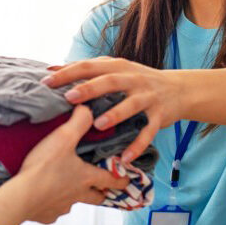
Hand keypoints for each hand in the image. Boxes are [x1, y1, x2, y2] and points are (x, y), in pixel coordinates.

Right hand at [13, 106, 130, 223]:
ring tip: (63, 188)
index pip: (112, 180)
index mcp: (86, 177)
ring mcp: (61, 208)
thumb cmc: (44, 168)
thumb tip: (87, 109)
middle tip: (100, 188)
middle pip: (96, 198)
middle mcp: (77, 195)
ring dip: (72, 197)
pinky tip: (42, 197)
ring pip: (73, 204)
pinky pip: (52, 211)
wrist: (21, 196)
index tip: (127, 180)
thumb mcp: (63, 138)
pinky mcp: (46, 215)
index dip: (121, 179)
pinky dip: (50, 204)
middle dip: (100, 193)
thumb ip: (78, 122)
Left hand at [43, 57, 183, 162]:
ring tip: (98, 125)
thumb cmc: (137, 80)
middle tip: (69, 97)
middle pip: (109, 81)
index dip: (68, 73)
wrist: (179, 89)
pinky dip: (137, 145)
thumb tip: (52, 69)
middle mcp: (133, 79)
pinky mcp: (159, 115)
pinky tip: (124, 157)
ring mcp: (147, 97)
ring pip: (131, 105)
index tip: (46, 82)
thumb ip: (87, 70)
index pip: (89, 66)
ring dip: (115, 114)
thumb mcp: (115, 69)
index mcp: (117, 67)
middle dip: (89, 89)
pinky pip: (148, 132)